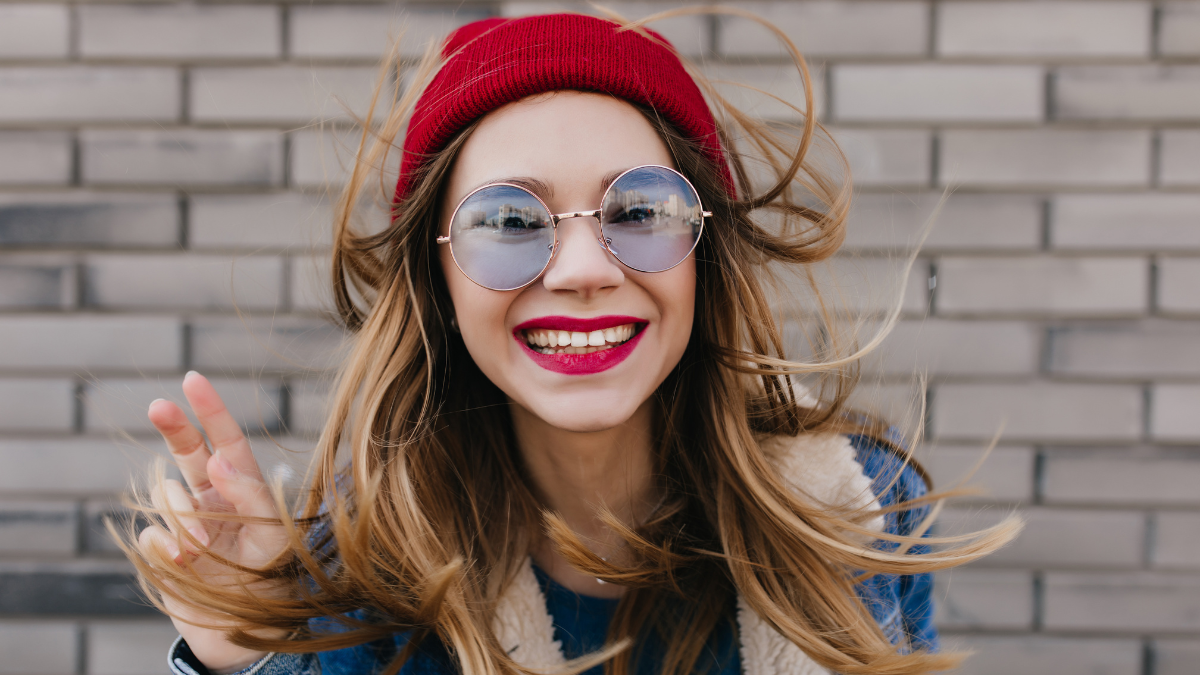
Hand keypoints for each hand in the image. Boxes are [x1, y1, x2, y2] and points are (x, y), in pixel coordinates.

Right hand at [138, 371, 289, 673]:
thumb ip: (248, 495)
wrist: (245, 630)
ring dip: (181, 517)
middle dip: (173, 426)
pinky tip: (184, 563)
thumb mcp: (272, 534)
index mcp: (242, 487)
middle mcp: (211, 497)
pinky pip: (153, 533)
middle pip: (185, 451)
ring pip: (167, 495)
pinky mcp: (163, 549)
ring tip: (200, 548)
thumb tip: (217, 461)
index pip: (225, 440)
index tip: (193, 379)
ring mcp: (185, 521)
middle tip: (160, 406)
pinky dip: (167, 546)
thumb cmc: (270, 580)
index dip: (210, 409)